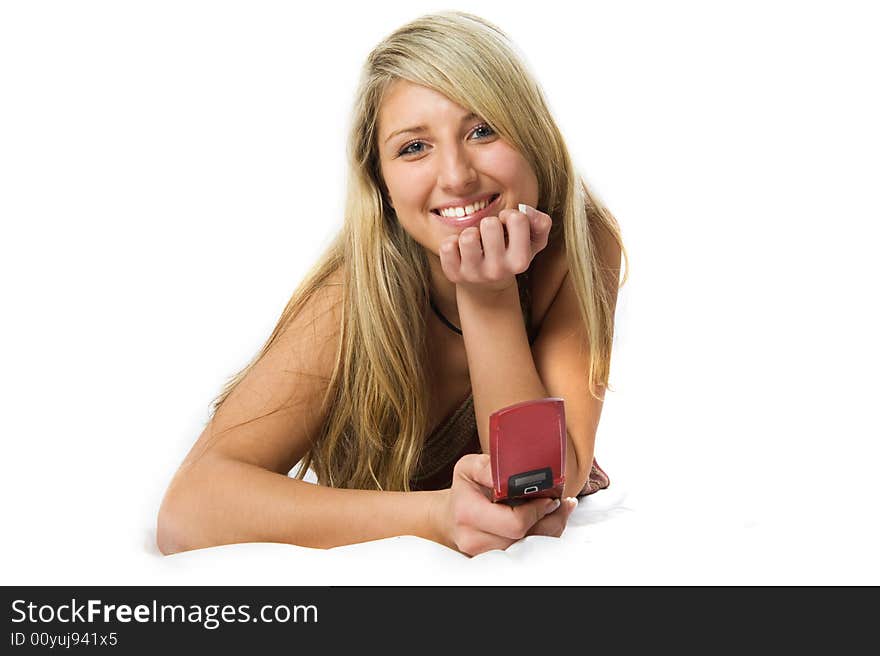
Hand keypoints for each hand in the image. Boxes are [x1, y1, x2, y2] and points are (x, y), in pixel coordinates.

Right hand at [432, 453, 576, 556]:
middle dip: (550, 519)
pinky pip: (527, 552)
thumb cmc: (464, 490)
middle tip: (560, 502)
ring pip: (531, 547)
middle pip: (527, 538)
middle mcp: (475, 539)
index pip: (514, 523)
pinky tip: (548, 521)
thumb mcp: (469, 467)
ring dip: (550, 528)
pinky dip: (542, 536)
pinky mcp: (495, 560)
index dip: (537, 511)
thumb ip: (489, 467)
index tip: (548, 497)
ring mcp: (485, 554)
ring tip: (558, 509)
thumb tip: (512, 471)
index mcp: (468, 513)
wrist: (451, 516)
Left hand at [438, 204, 552, 293]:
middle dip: (489, 223)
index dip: (510, 216)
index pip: (517, 219)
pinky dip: (453, 243)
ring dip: (470, 233)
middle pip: (489, 224)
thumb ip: (540, 223)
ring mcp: (474, 274)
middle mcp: (498, 271)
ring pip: (467, 236)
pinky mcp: (453, 274)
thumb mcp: (532, 242)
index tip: (507, 226)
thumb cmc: (510, 255)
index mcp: (521, 261)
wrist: (486, 287)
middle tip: (489, 236)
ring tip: (475, 242)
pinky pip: (447, 246)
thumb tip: (525, 209)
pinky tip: (460, 251)